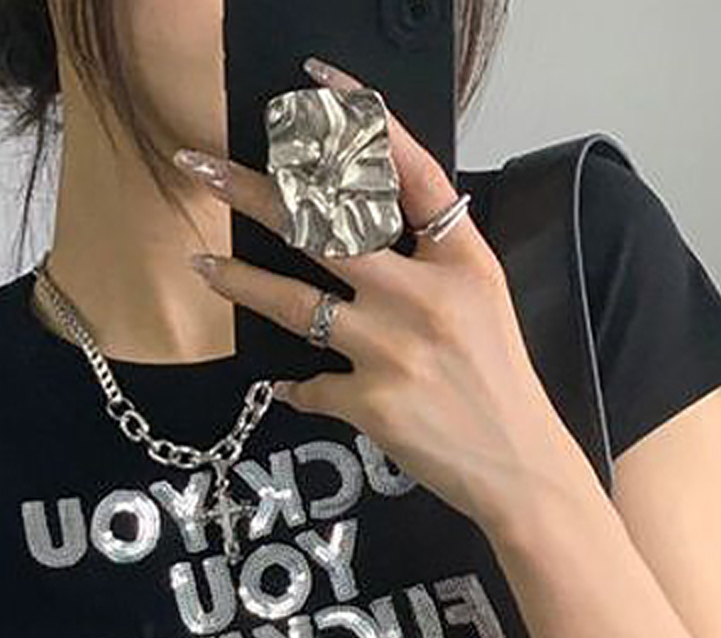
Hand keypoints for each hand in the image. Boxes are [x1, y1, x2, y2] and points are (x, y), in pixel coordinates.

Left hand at [172, 55, 571, 528]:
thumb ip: (431, 258)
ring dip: (240, 281)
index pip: (408, 168)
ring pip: (295, 302)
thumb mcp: (482, 302)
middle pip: (325, 225)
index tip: (315, 84)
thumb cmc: (499, 385)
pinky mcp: (372, 403)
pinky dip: (293, 388)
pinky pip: (310, 385)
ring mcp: (395, 349)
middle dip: (254, 191)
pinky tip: (283, 387)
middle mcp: (425, 295)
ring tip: (201, 264)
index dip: (361, 119)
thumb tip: (361, 225)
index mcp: (462, 260)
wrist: (520, 470)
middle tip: (201, 167)